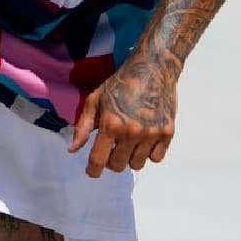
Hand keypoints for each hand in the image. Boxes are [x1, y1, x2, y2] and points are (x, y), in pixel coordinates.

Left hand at [68, 49, 178, 176]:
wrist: (153, 68)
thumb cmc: (120, 84)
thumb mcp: (95, 100)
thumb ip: (83, 127)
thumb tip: (72, 150)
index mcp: (111, 124)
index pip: (99, 161)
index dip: (93, 171)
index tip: (92, 172)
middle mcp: (132, 132)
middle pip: (118, 166)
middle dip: (111, 161)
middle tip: (112, 147)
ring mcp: (152, 133)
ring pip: (137, 165)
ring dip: (130, 158)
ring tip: (129, 142)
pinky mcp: (168, 132)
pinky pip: (156, 158)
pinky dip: (149, 153)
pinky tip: (144, 140)